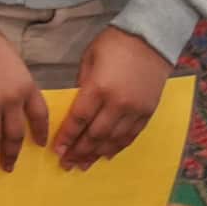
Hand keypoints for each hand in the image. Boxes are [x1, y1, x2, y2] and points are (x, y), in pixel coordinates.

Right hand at [0, 25, 48, 174]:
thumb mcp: (14, 61)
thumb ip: (16, 82)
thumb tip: (10, 99)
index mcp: (27, 86)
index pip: (40, 116)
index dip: (40, 133)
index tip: (39, 146)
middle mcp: (12, 99)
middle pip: (15, 134)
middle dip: (11, 154)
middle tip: (7, 168)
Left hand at [52, 26, 171, 170]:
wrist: (149, 40)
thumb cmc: (112, 45)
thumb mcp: (88, 60)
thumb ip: (82, 87)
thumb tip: (77, 109)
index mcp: (98, 88)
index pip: (79, 119)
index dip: (67, 137)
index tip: (57, 150)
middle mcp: (118, 104)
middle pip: (96, 135)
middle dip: (79, 151)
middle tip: (67, 164)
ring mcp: (135, 110)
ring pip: (113, 140)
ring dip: (97, 154)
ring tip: (83, 165)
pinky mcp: (148, 113)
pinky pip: (131, 136)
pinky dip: (117, 147)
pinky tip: (106, 155)